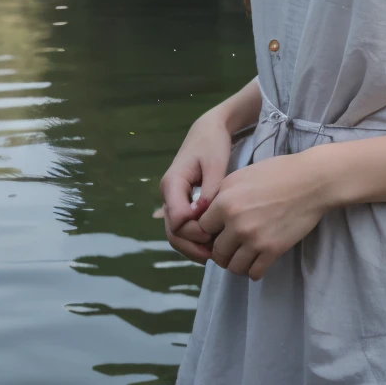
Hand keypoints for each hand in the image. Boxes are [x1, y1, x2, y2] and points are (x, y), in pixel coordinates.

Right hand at [156, 108, 234, 263]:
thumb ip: (210, 190)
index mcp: (173, 183)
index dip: (194, 231)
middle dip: (193, 244)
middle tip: (217, 251)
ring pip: (175, 233)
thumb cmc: (213, 145)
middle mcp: (168, 194)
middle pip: (172, 231)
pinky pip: (182, 227)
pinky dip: (194, 239)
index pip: (176, 218)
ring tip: (216, 253)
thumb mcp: (215, 165)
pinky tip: (212, 244)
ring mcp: (172, 200)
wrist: (207, 131)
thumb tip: (203, 215)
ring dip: (192, 246)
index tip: (215, 232)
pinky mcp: (180, 203)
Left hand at [197, 149, 331, 280]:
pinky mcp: (273, 250)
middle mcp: (236, 223)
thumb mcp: (239, 176)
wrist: (310, 182)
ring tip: (242, 257)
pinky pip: (254, 272)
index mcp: (224, 202)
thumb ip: (220, 194)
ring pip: (232, 266)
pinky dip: (253, 271)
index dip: (207, 232)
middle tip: (229, 248)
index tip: (216, 233)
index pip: (201, 229)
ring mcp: (254, 239)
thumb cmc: (276, 173)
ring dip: (235, 264)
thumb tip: (206, 213)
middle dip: (220, 251)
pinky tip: (256, 263)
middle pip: (216, 251)